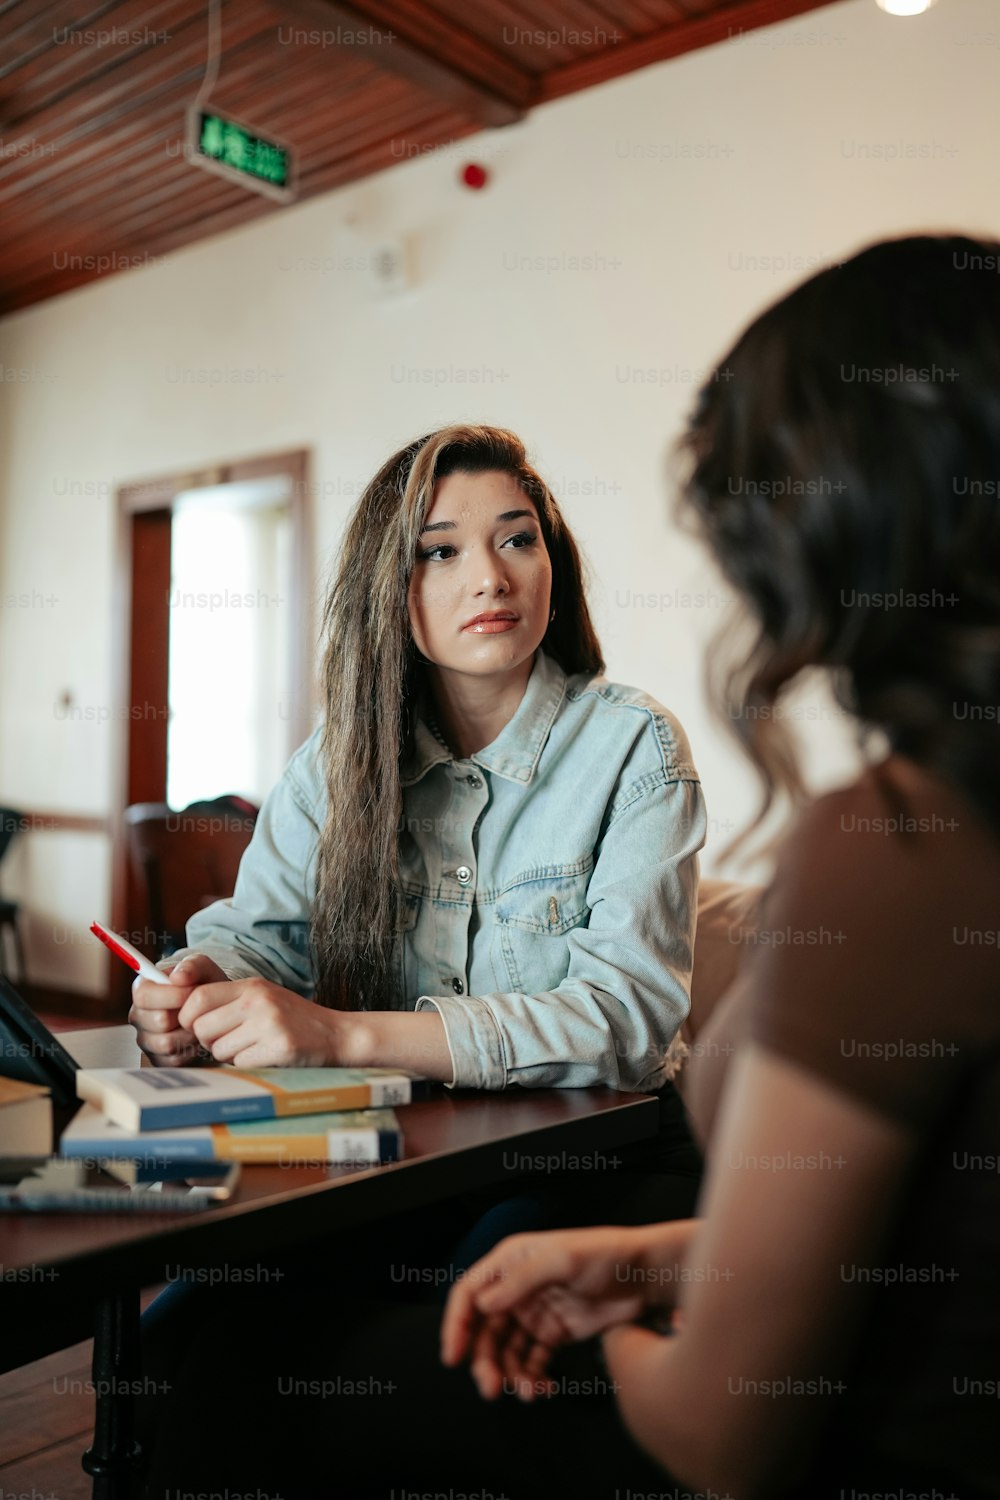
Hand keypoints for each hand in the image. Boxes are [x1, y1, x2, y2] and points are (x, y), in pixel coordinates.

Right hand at [128, 954, 225, 1066]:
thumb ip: (192, 965)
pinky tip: (197, 1038)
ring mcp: (146, 1040)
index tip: (193, 990)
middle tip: (199, 1009)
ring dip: (189, 1034)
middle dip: (185, 1015)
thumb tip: (178, 977)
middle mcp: (139, 1016)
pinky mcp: (158, 1059)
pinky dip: (190, 1050)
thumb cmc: (204, 985)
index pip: (144, 995)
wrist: (216, 1010)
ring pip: (166, 1043)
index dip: (172, 995)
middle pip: (158, 1021)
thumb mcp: (203, 967)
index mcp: (142, 990)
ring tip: (200, 1023)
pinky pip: (173, 1060)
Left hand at [177, 975, 349, 1067]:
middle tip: (229, 1042)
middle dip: (209, 1042)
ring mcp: (269, 1024)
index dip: (190, 1018)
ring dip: (230, 1056)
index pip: (197, 998)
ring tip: (254, 1048)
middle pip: (202, 1027)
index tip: (201, 1028)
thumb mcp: (263, 999)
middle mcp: (258, 1001)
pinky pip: (240, 1064)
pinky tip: (266, 1058)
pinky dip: (248, 1066)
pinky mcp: (279, 1048)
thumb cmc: (293, 1021)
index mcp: (251, 986)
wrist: (337, 1035)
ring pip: (219, 1049)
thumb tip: (181, 1016)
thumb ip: (228, 1002)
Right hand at [440, 1226, 652, 1400]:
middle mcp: (517, 1289)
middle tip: (492, 1388)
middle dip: (484, 1361)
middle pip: (485, 1330)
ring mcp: (535, 1313)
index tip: (453, 1356)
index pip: (470, 1293)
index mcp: (511, 1262)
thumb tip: (484, 1305)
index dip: (456, 1324)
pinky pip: (533, 1362)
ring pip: (507, 1351)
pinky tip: (544, 1388)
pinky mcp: (554, 1333)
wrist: (645, 1275)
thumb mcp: (562, 1258)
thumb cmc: (605, 1254)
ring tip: (527, 1393)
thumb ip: (522, 1280)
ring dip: (510, 1375)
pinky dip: (532, 1378)